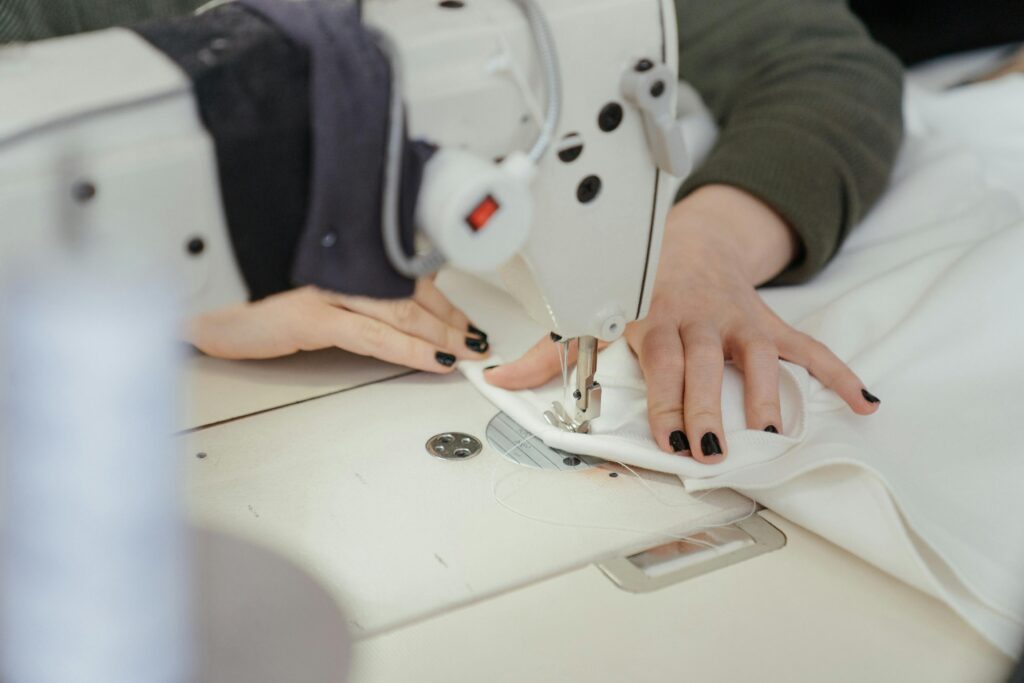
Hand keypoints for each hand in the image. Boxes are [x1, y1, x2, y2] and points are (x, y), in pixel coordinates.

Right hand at [187, 280, 489, 371]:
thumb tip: (390, 307)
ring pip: (402, 312)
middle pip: (412, 291)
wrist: (193, 304)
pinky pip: (374, 335)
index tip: (463, 316)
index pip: (406, 272)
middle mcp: (337, 265)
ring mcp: (325, 288)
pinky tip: (435, 360)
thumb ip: (346, 293)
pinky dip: (411, 350)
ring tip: (466, 352)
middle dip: (450, 318)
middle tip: (475, 339)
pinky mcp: (310, 315)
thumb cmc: (243, 295)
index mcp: (341, 256)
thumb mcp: (303, 290)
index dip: (442, 297)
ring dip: (442, 335)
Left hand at [486, 184, 879, 462]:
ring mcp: (739, 320)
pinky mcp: (770, 323)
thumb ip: (549, 351)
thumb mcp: (592, 314)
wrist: (688, 238)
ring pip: (759, 357)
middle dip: (707, 406)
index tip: (668, 437)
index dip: (664, 399)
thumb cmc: (638, 286)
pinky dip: (838, 374)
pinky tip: (862, 403)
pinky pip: (809, 347)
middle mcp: (698, 318)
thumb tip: (497, 379)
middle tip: (711, 446)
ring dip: (766, 394)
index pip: (660, 362)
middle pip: (705, 365)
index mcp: (653, 318)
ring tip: (771, 431)